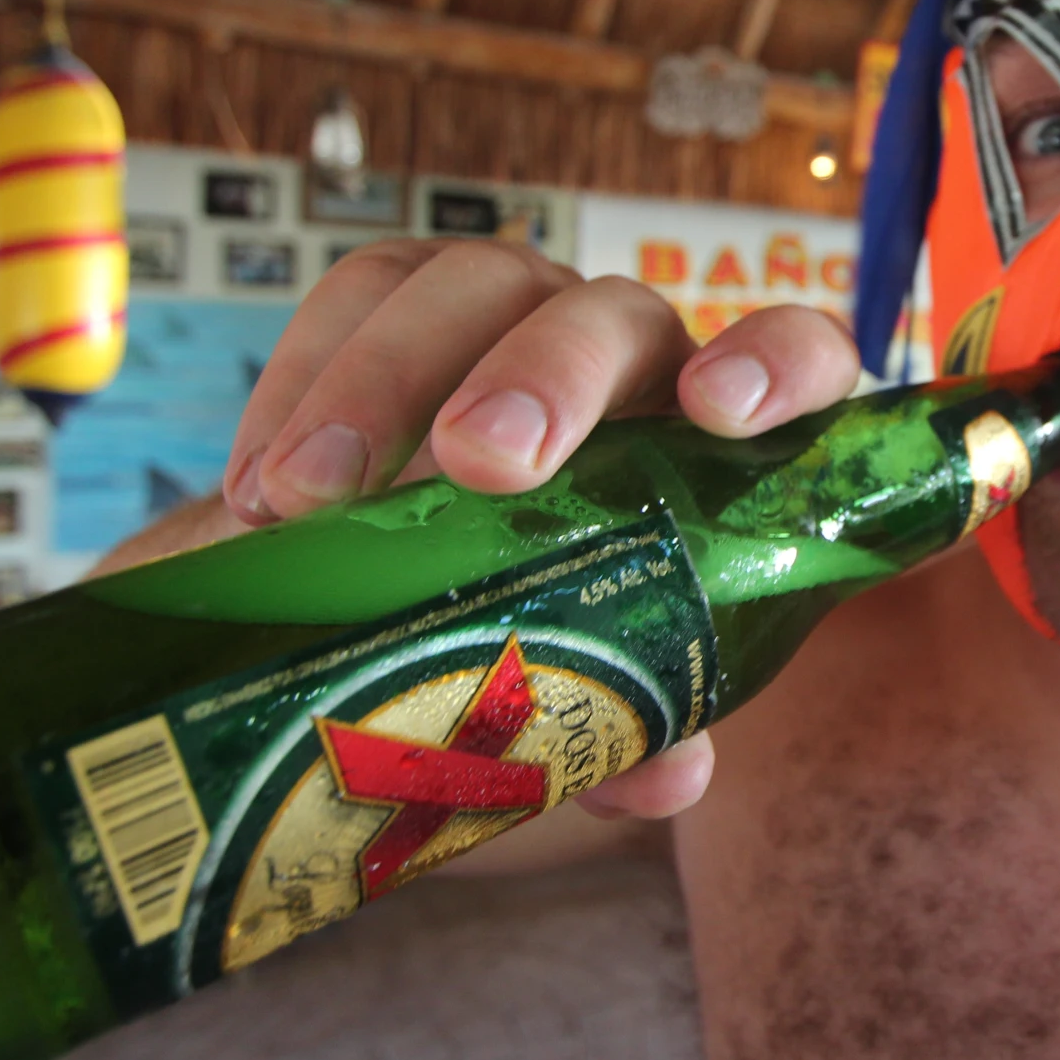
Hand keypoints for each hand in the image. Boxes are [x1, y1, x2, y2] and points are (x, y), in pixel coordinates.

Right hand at [217, 237, 862, 818]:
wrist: (396, 616)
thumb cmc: (536, 646)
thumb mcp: (589, 698)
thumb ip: (638, 729)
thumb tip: (668, 776)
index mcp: (713, 444)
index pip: (800, 358)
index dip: (779, 364)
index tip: (722, 412)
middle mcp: (630, 361)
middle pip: (613, 314)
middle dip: (549, 375)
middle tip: (478, 465)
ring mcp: (518, 315)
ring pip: (477, 282)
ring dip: (385, 378)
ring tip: (305, 502)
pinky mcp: (411, 297)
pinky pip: (367, 288)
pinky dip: (304, 379)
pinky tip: (258, 493)